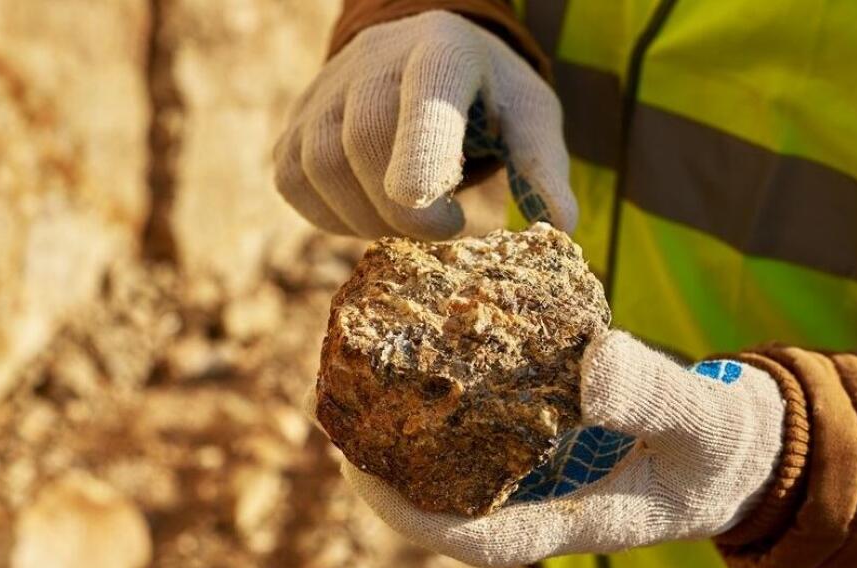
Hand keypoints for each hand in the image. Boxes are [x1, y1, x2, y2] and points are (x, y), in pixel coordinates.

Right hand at [272, 10, 575, 239]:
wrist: (420, 60)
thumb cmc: (487, 98)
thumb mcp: (529, 118)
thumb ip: (542, 165)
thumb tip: (562, 226)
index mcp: (446, 49)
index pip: (426, 94)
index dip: (419, 147)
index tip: (422, 199)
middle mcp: (375, 58)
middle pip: (366, 139)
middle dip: (406, 211)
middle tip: (448, 229)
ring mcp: (324, 89)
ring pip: (321, 166)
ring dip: (369, 219)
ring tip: (412, 222)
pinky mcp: (293, 124)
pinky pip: (294, 183)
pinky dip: (333, 216)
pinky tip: (371, 210)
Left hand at [337, 331, 785, 566]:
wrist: (746, 445)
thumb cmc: (726, 446)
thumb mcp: (703, 420)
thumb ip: (654, 395)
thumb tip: (589, 363)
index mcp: (576, 518)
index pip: (477, 536)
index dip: (412, 514)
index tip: (358, 473)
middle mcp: (548, 500)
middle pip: (449, 501)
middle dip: (388, 467)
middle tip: (340, 410)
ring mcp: (549, 472)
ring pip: (464, 463)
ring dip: (413, 430)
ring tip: (367, 376)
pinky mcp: (555, 437)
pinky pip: (494, 424)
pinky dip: (460, 395)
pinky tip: (437, 347)